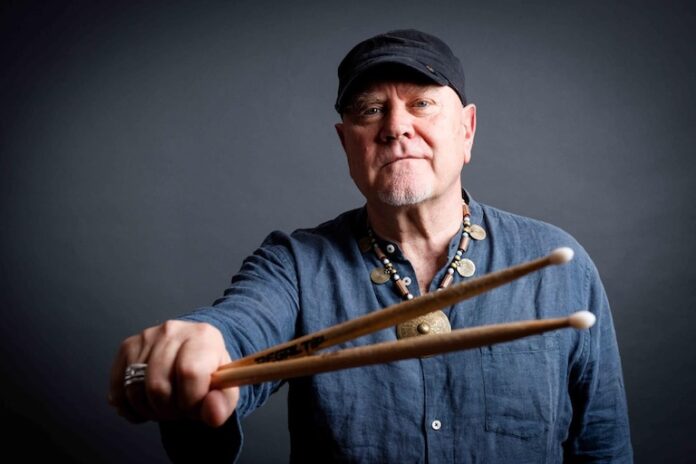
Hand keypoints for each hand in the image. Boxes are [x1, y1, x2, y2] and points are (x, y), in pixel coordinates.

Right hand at [108, 320, 238, 426]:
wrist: (192, 354)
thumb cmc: (208, 373)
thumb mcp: (224, 389)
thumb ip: (223, 403)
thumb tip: (213, 414)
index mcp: (203, 336)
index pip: (189, 373)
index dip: (190, 400)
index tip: (194, 406)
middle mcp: (173, 330)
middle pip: (158, 385)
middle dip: (168, 409)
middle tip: (179, 408)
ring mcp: (146, 336)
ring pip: (135, 391)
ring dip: (149, 410)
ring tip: (165, 405)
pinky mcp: (127, 347)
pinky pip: (118, 390)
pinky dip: (130, 408)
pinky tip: (147, 403)